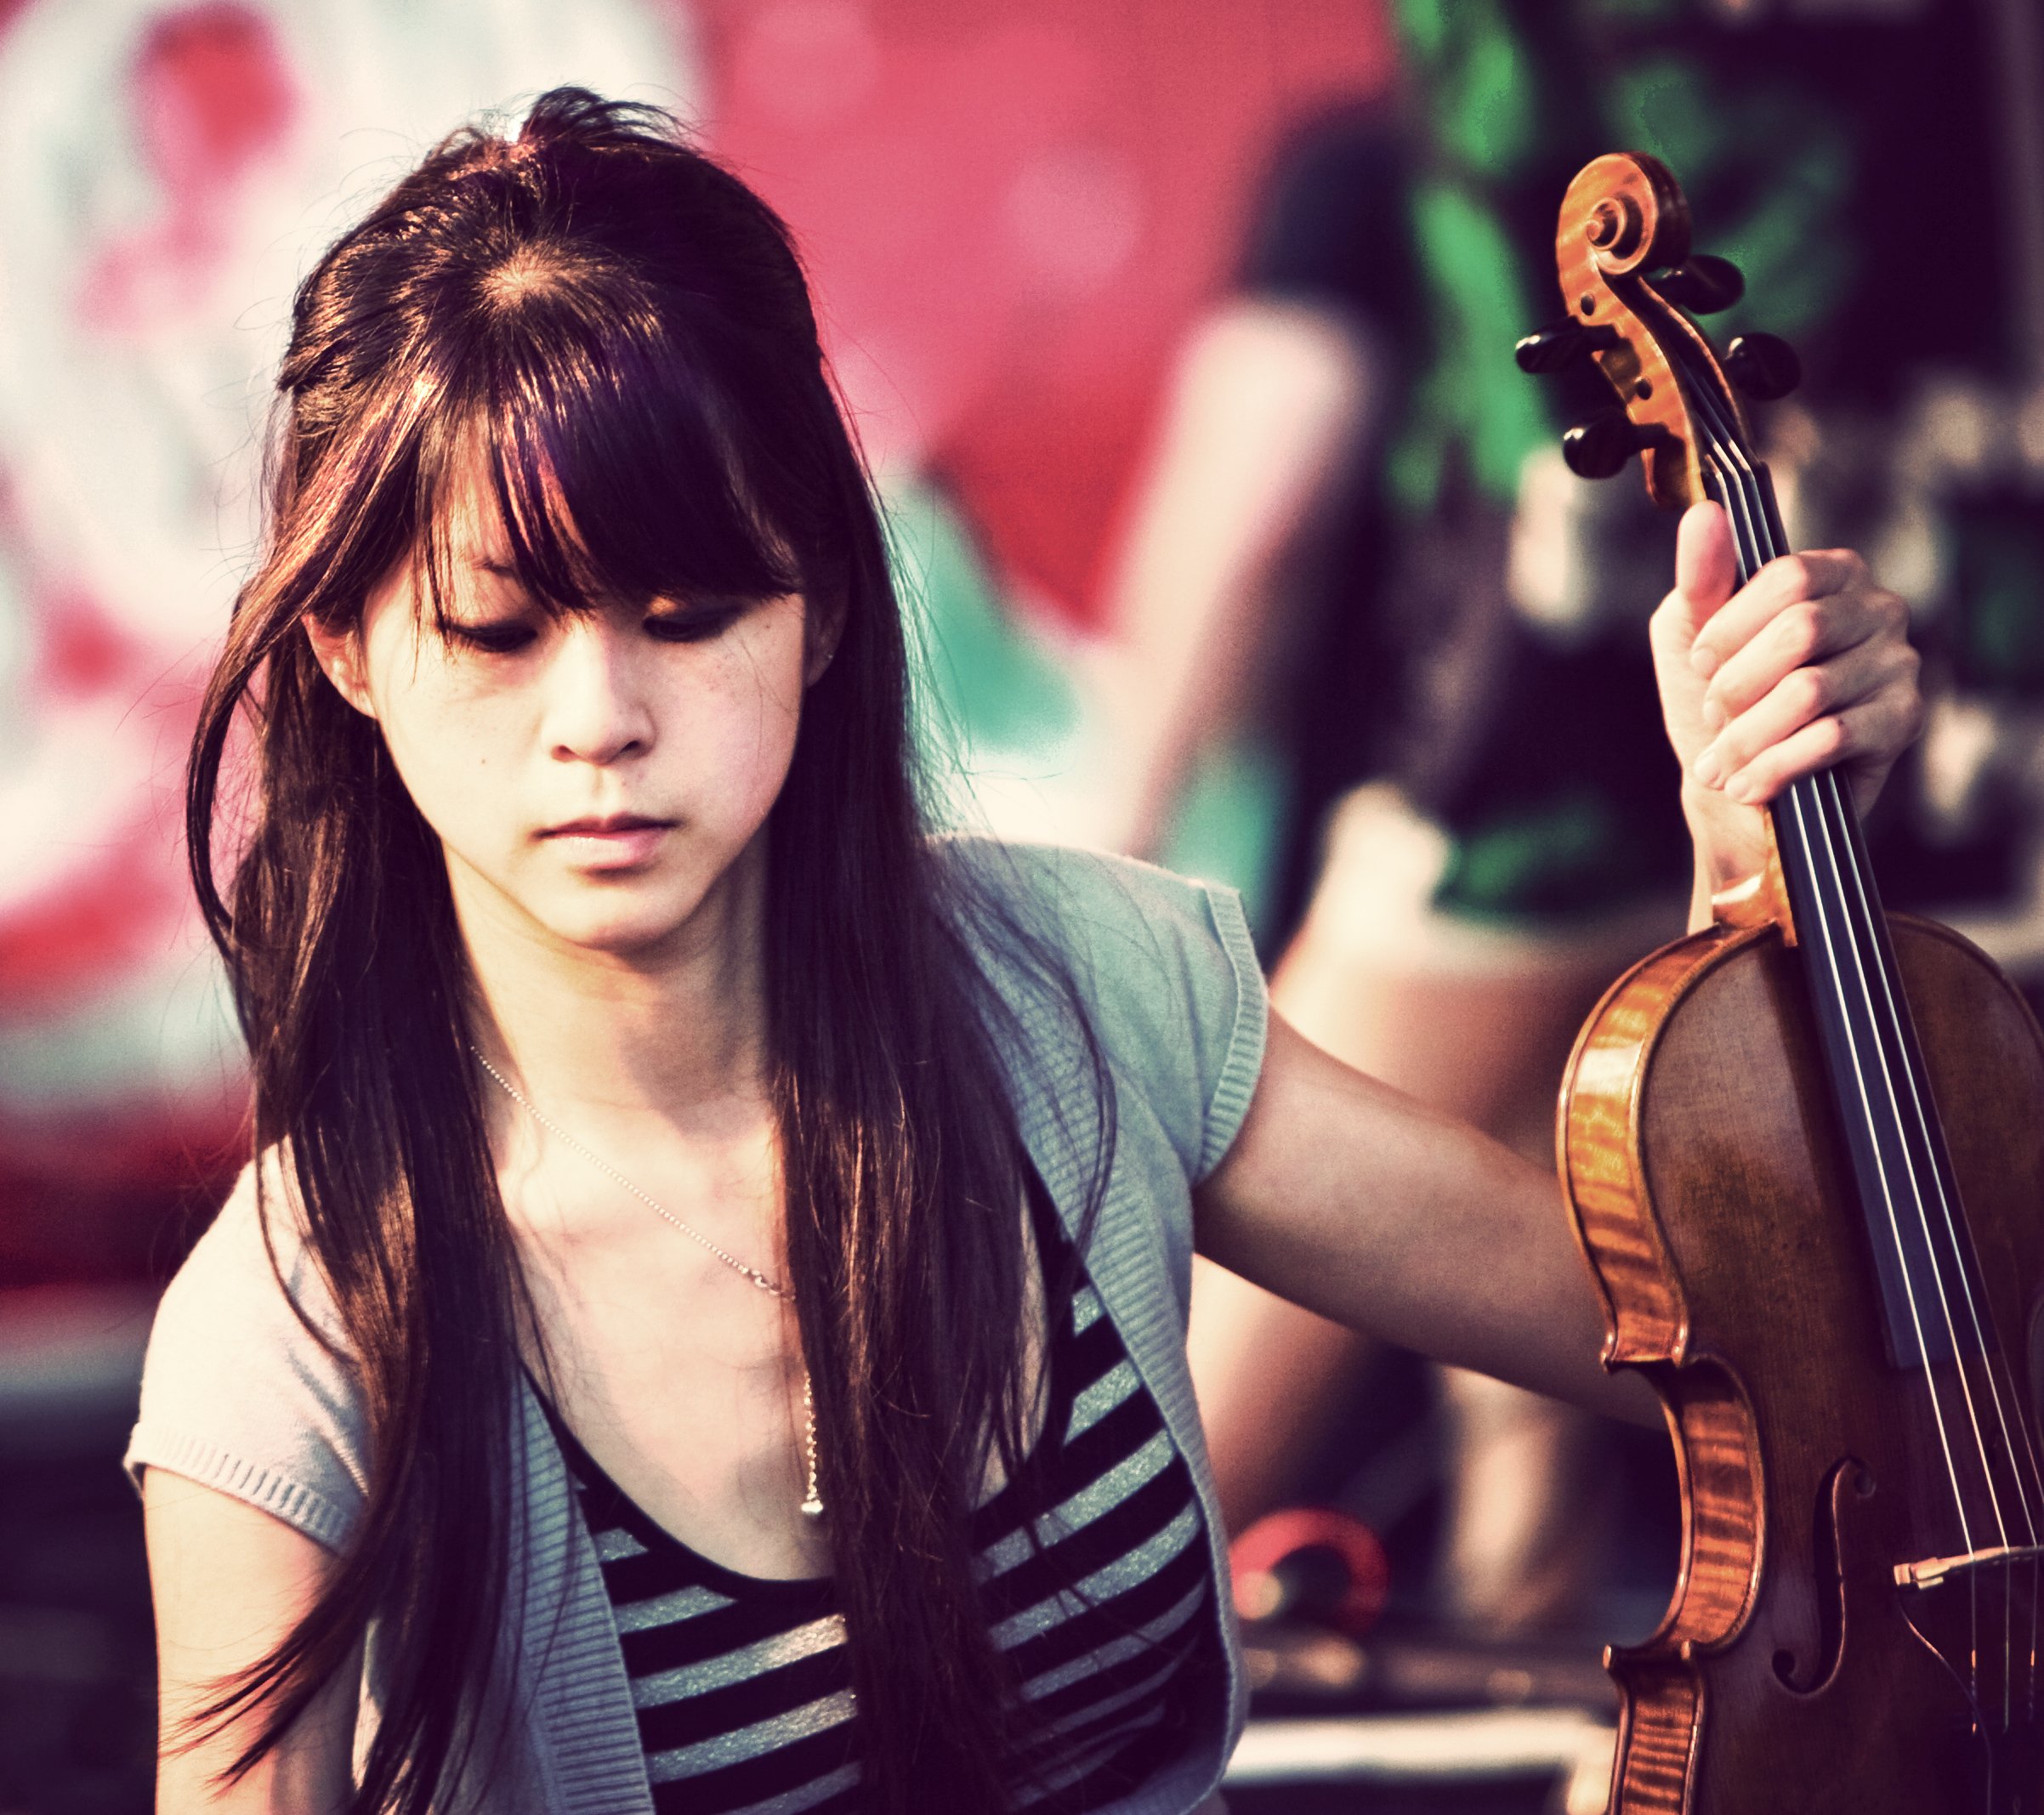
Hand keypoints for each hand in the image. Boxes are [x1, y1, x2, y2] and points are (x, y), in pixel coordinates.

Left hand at [1651, 501, 1922, 900]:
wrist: (1739, 785)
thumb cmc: (1717, 702)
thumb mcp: (1690, 635)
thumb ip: (1700, 576)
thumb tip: (1704, 513)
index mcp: (1832, 573)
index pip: (1787, 576)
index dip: (1730, 627)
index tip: (1699, 665)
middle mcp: (1879, 608)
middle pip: (1801, 630)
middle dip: (1736, 685)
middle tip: (1713, 717)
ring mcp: (1899, 663)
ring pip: (1810, 691)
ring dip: (1747, 735)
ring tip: (1721, 763)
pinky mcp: (1903, 720)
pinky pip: (1831, 738)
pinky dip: (1774, 766)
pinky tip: (1747, 785)